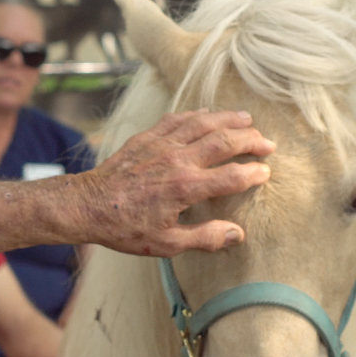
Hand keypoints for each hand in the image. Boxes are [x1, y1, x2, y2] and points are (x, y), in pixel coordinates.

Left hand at [81, 110, 273, 256]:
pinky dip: (197, 114)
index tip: (266, 173)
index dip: (253, 174)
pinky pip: (177, 119)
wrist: (87, 206)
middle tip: (268, 143)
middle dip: (250, 140)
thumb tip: (237, 234)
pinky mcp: (147, 137)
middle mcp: (177, 160)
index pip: (232, 176)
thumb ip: (204, 238)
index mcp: (185, 188)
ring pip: (203, 123)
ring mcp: (161, 145)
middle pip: (224, 141)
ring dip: (229, 119)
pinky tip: (208, 113)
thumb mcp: (166, 244)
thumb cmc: (125, 227)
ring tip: (248, 119)